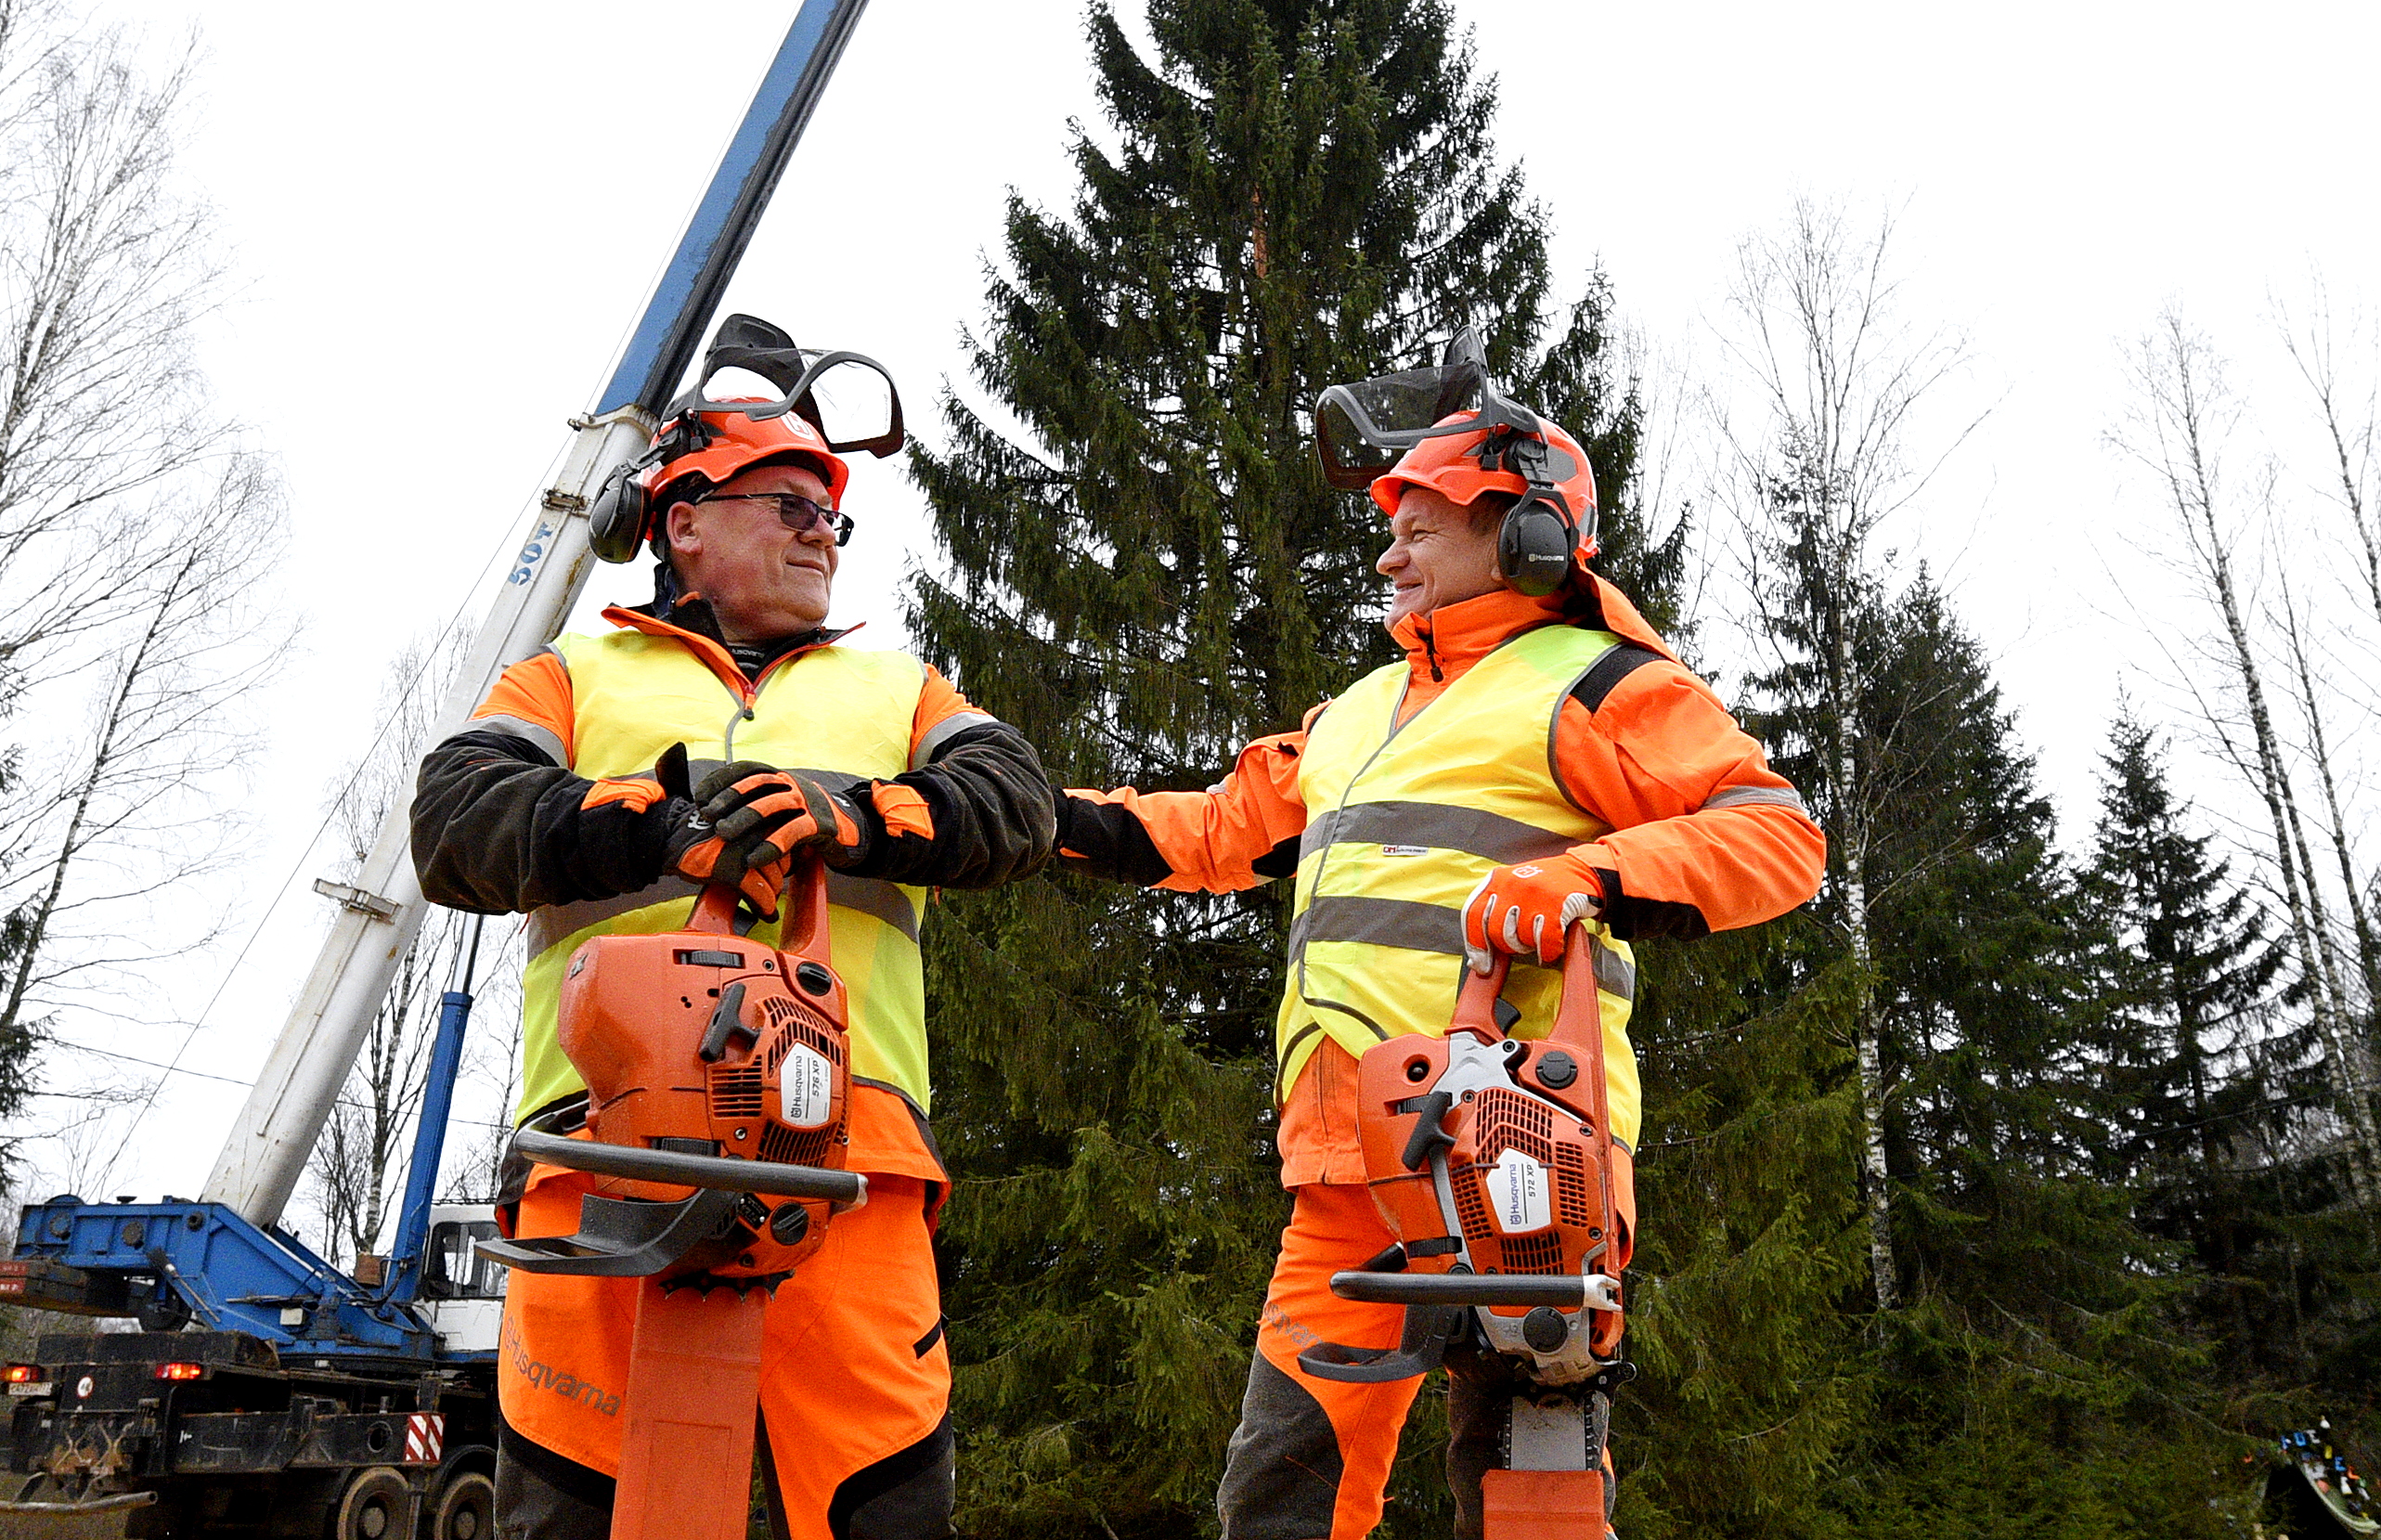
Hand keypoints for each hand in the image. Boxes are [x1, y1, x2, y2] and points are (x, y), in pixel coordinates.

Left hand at [666, 762, 868, 914]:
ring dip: (745, 818)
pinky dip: (770, 845)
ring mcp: (809, 802)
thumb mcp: (780, 807)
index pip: (747, 769)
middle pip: (758, 784)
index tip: (700, 796)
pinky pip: (793, 832)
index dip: (721, 780)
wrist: (851, 832)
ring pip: (773, 805)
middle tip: (707, 814)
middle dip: (729, 797)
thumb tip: (712, 815)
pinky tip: (753, 859)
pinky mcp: (822, 824)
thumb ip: (756, 805)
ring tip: (723, 833)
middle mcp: (794, 784)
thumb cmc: (805, 822)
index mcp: (781, 777)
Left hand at [1461, 854, 1604, 973]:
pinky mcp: (1556, 903)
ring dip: (1531, 946)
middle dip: (1510, 946)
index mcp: (1495, 880)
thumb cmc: (1544, 889)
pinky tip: (1553, 947)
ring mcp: (1533, 892)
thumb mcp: (1513, 893)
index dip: (1475, 945)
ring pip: (1520, 938)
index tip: (1482, 966)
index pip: (1472, 915)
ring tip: (1539, 936)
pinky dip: (1549, 950)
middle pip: (1496, 932)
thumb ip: (1492, 919)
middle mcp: (1511, 883)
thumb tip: (1477, 963)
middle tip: (1524, 942)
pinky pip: (1545, 941)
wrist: (1583, 871)